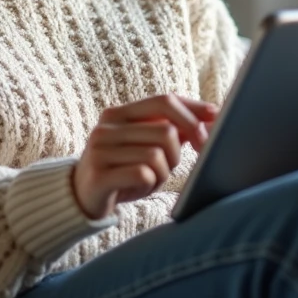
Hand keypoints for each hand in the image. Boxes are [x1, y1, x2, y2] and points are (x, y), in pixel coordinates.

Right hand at [72, 94, 217, 219]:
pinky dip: (150, 185)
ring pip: (157, 155)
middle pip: (166, 131)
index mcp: (119, 113)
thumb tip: (213, 114)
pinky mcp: (100, 175)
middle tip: (171, 166)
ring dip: (163, 173)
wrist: (81, 197)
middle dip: (178, 153)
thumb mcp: (144, 145)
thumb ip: (172, 128)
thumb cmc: (122, 169)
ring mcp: (100, 150)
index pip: (164, 101)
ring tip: (150, 179)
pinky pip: (144, 175)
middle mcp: (107, 127)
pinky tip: (139, 188)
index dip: (193, 111)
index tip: (216, 121)